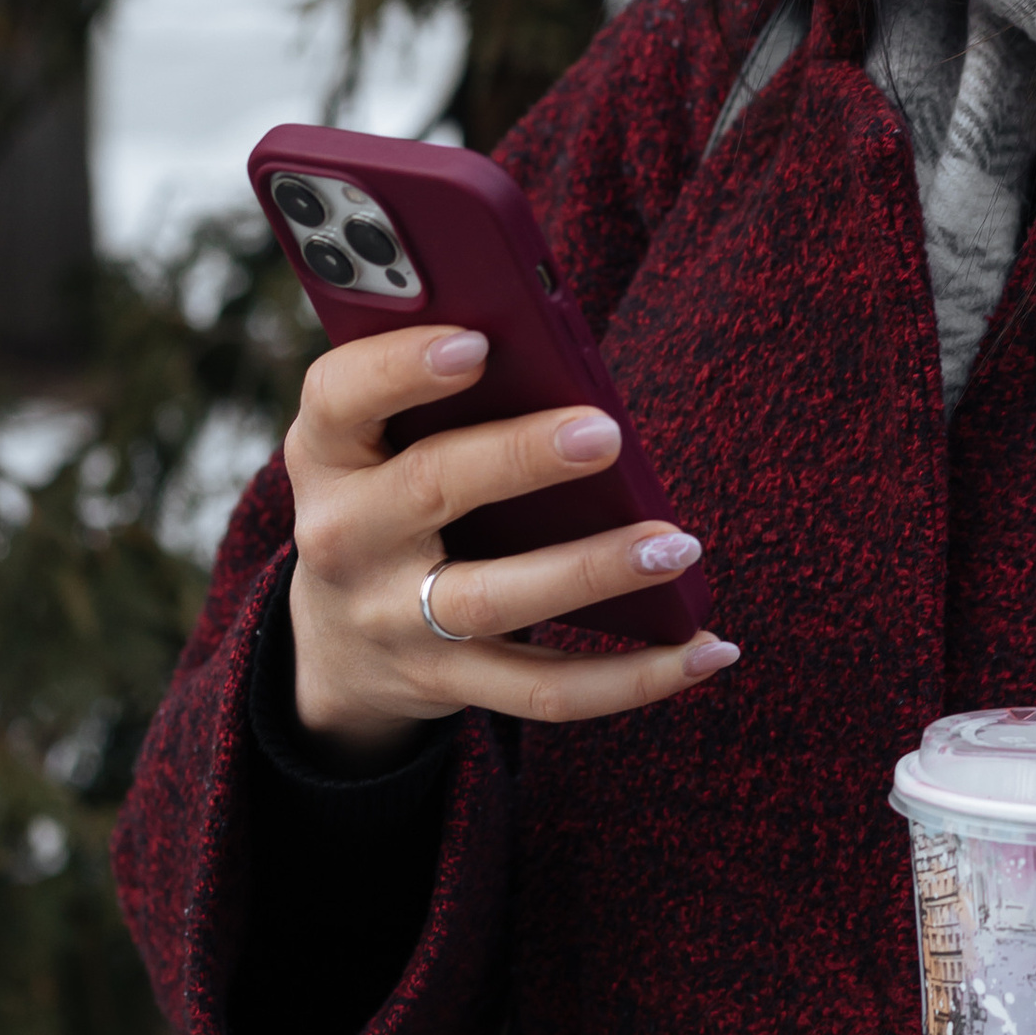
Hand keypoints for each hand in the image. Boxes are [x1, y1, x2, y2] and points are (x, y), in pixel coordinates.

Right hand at [283, 324, 738, 768]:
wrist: (338, 642)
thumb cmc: (389, 496)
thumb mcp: (377, 443)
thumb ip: (436, 396)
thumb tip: (556, 355)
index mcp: (327, 454)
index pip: (340, 397)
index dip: (401, 368)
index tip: (477, 342)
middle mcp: (344, 538)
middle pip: (429, 488)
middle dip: (520, 457)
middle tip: (605, 434)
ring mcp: (393, 620)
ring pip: (494, 600)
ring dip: (592, 571)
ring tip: (676, 546)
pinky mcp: (448, 683)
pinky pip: (546, 691)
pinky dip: (635, 678)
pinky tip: (708, 649)